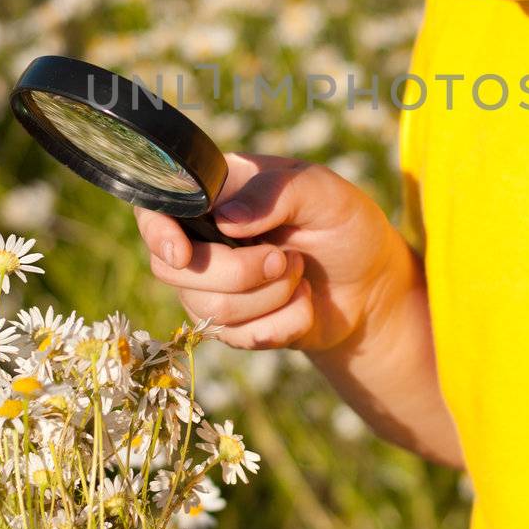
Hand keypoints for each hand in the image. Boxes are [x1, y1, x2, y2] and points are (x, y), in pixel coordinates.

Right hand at [134, 151, 402, 355]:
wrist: (373, 283)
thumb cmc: (345, 223)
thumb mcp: (323, 191)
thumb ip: (275, 192)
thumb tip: (226, 221)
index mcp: (216, 194)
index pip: (155, 208)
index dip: (156, 232)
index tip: (183, 252)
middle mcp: (203, 240)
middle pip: (173, 269)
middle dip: (238, 272)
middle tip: (287, 259)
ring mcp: (214, 287)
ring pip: (208, 309)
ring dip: (269, 296)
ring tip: (300, 274)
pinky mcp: (234, 327)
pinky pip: (239, 338)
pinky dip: (284, 323)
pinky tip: (303, 304)